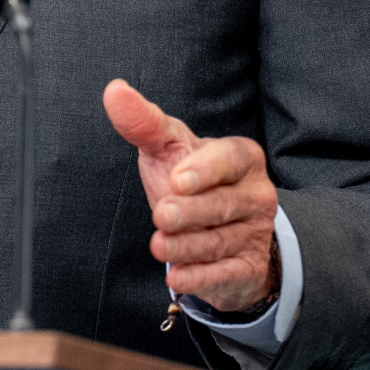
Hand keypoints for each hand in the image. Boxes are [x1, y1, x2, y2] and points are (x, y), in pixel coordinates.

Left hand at [103, 79, 280, 315]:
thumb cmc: (191, 178)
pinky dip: (200, 278)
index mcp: (242, 157)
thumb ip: (145, 122)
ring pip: (220, 243)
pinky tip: (177, 277)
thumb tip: (114, 91)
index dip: (206, 170)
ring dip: (188, 247)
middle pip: (223, 204)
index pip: (230, 159)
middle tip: (164, 215)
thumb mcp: (169, 147)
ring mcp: (254, 233)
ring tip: (159, 246)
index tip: (177, 179)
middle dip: (193, 212)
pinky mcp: (246, 268)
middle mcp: (256, 194)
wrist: (221, 229)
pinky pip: (225, 275)